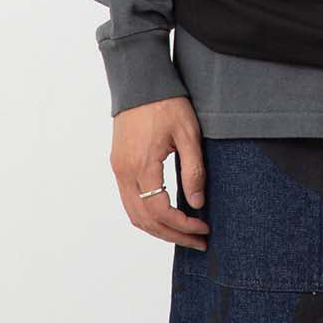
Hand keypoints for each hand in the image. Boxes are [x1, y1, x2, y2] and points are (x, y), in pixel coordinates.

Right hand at [110, 96, 211, 249]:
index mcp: (142, 166)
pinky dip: (146, 215)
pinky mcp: (118, 164)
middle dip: (173, 235)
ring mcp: (119, 169)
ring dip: (158, 229)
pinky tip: (165, 215)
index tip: (204, 228)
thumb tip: (196, 203)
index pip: (161, 211)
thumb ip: (193, 170)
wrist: (140, 81)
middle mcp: (125, 172)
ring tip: (183, 233)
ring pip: (134, 214)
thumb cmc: (167, 103)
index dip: (183, 225)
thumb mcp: (188, 133)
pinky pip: (129, 201)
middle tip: (197, 241)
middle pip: (145, 221)